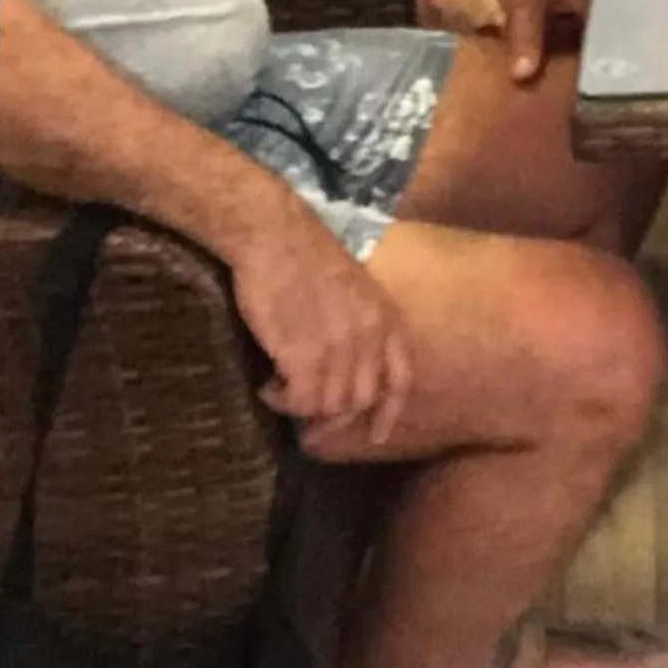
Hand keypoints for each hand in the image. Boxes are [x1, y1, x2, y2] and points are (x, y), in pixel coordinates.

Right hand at [225, 187, 412, 444]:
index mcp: (384, 316)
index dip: (389, 412)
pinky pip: (300, 401)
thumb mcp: (351, 287)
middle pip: (361, 400)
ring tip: (279, 391)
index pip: (400, 377)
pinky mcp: (305, 354)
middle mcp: (369, 335)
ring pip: (329, 405)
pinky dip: (281, 400)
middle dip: (335, 420)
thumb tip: (344, 367)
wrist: (273, 232)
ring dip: (302, 408)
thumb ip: (358, 324)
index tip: (378, 435)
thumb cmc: (303, 254)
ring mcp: (339, 346)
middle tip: (307, 426)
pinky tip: (268, 386)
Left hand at [482, 0, 592, 82]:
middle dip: (581, 43)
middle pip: (589, 22)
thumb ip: (527, 42)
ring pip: (576, 8)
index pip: (600, 35)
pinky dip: (556, 11)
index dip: (595, 56)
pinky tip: (545, 23)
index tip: (589, 78)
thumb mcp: (523, 4)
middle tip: (573, 70)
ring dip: (567, 27)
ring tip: (558, 51)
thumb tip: (525, 79)